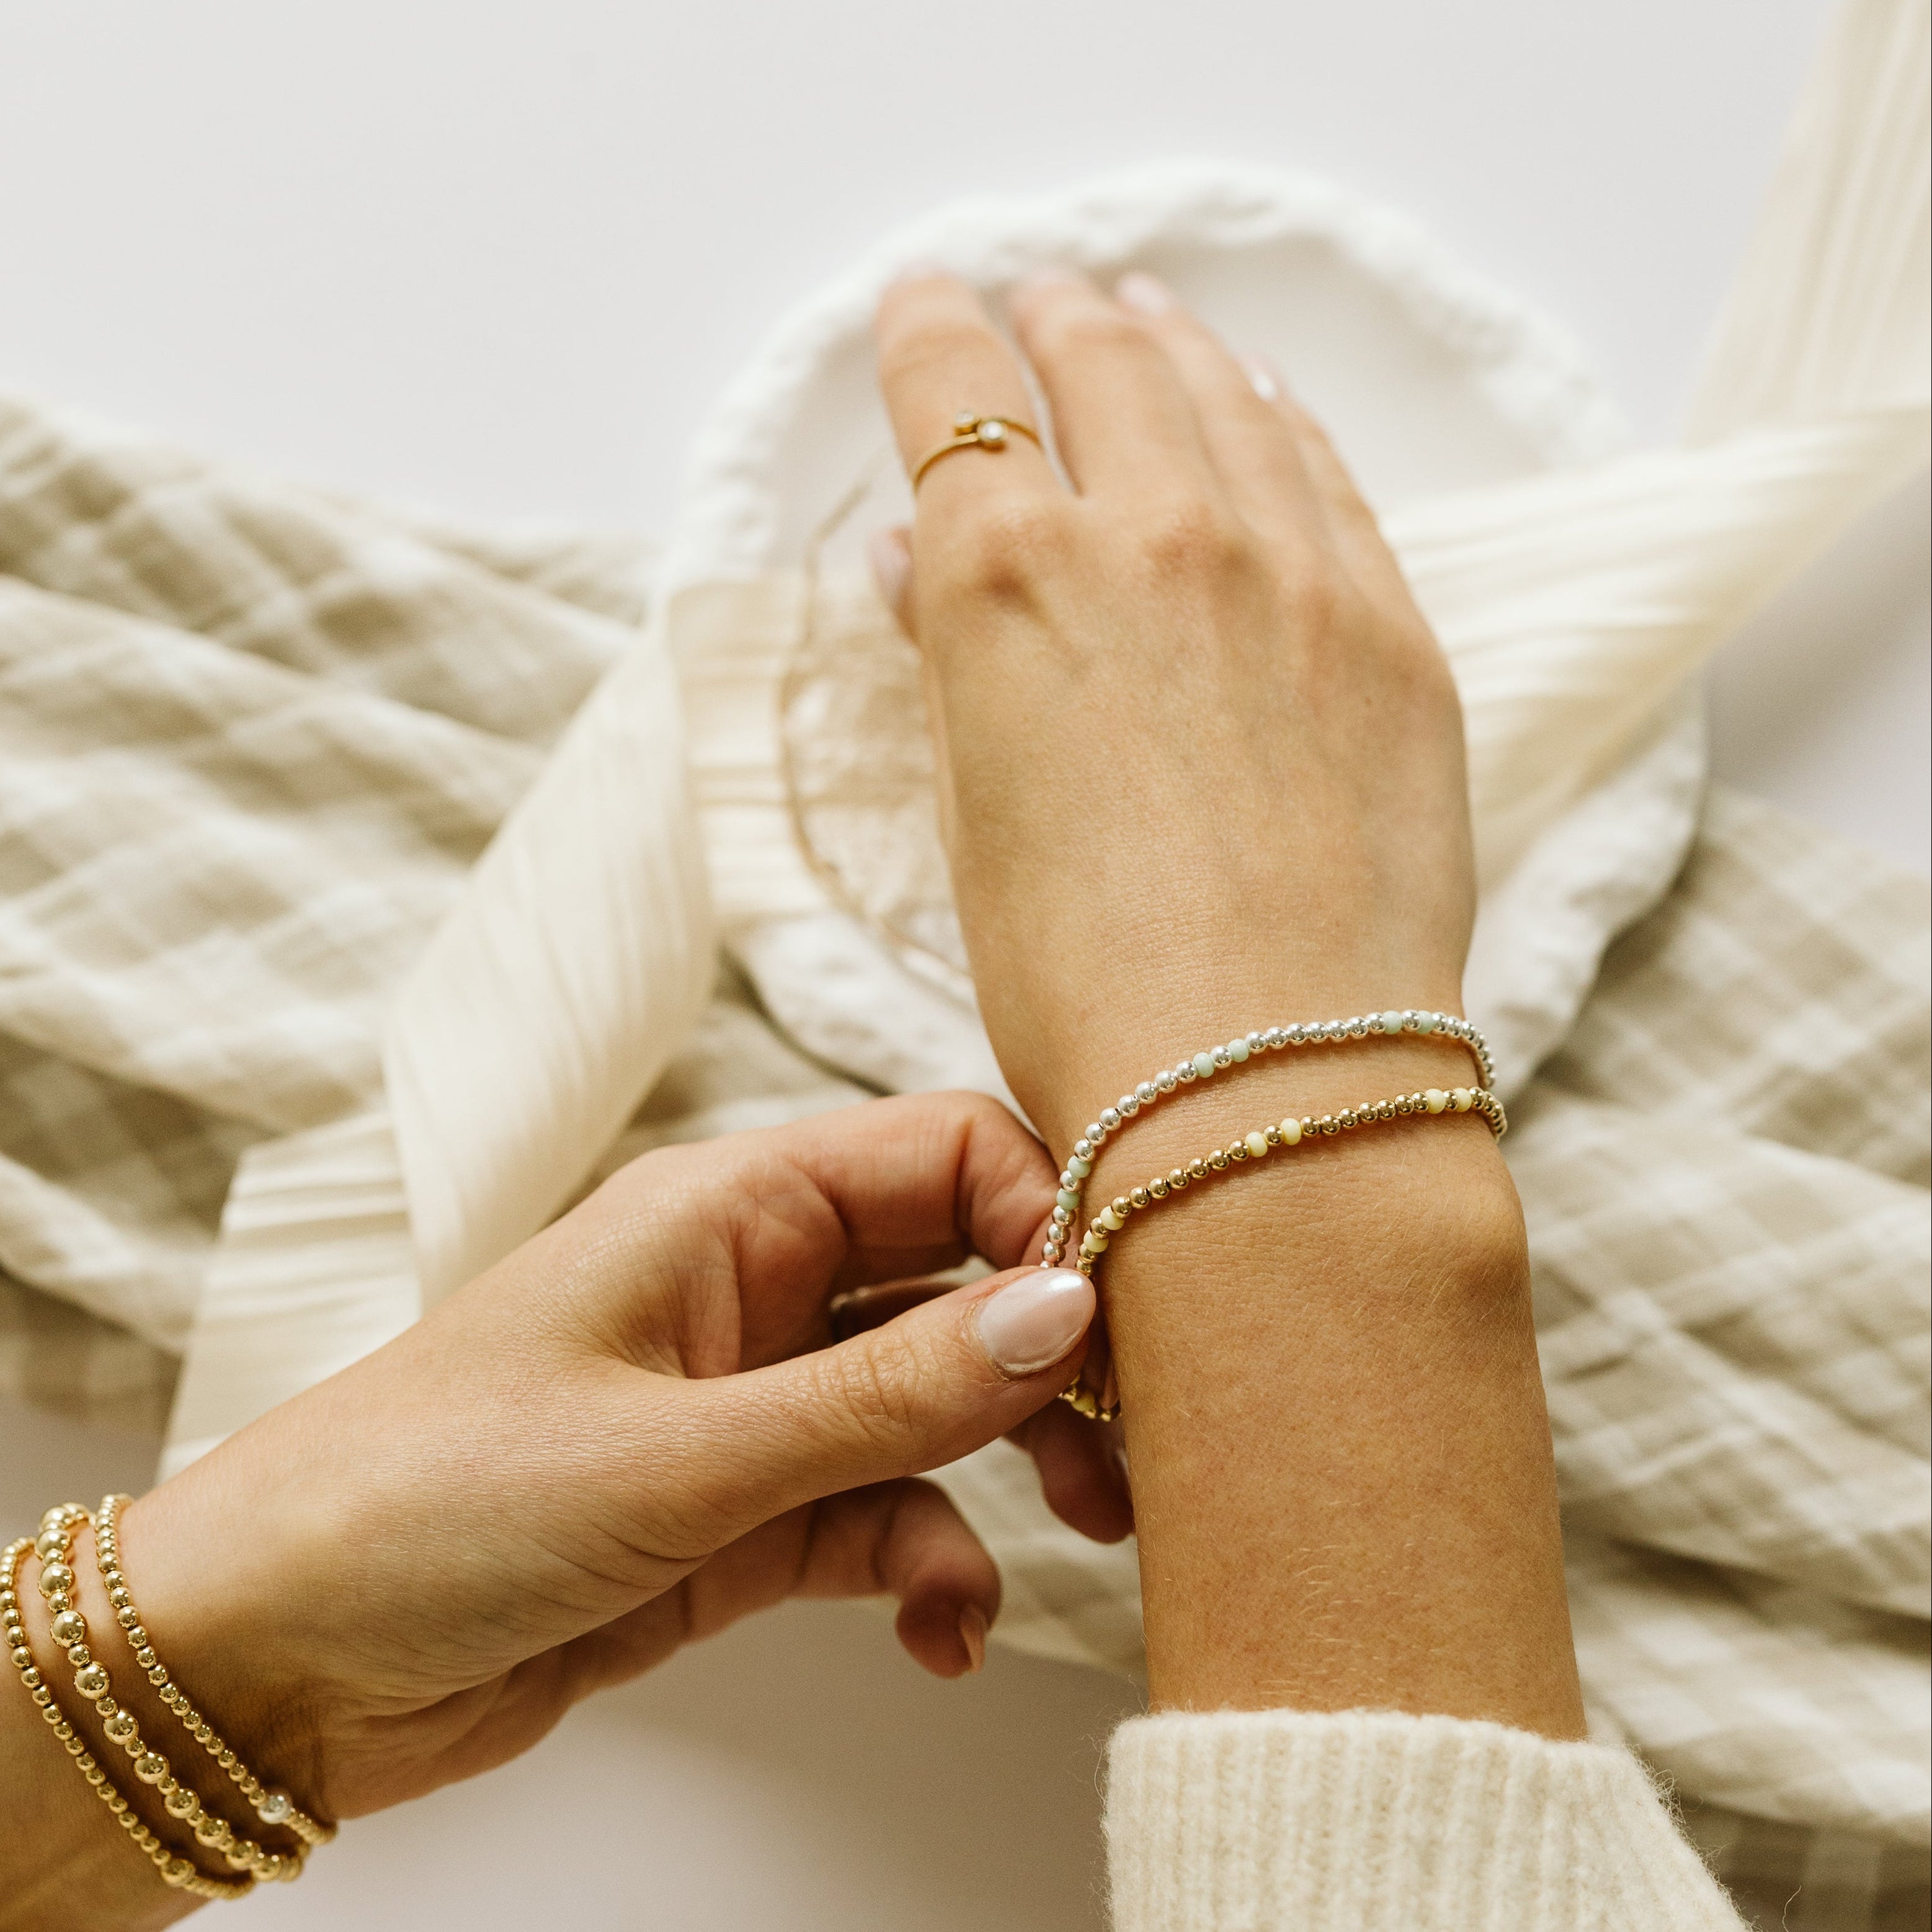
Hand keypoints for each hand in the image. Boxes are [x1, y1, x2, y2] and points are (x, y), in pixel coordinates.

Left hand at [88, 1095, 1096, 1826]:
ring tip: (1062, 1544)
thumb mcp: (681, 1454)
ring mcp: (753, 1405)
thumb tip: (1064, 1310)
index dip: (1049, 1218)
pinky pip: (883, 1518)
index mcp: (731, 1208)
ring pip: (935, 1408)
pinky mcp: (742, 1516)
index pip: (945, 1155)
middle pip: (960, 1279)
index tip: (1116, 1322)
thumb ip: (883, 1393)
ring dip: (1006, 1473)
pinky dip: (929, 1567)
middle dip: (1050, 1356)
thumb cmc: (428, 1502)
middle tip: (1123, 1446)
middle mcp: (755, 1288)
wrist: (272, 1662)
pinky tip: (938, 1632)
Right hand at [864, 271, 1581, 1735]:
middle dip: (1052, 317)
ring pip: (1222, 392)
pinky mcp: (1393, 630)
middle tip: (1038, 305)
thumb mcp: (970, 815)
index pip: (954, 390)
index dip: (928, 334)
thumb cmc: (1081, 988)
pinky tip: (1258, 410)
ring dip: (1168, 347)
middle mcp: (1155, 536)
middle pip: (1098, 356)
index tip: (924, 309)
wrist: (1263, 1086)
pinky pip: (1327, 475)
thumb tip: (918, 563)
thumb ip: (947, 660)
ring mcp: (1292, 571)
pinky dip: (1277, 424)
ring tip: (1144, 324)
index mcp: (1010, 579)